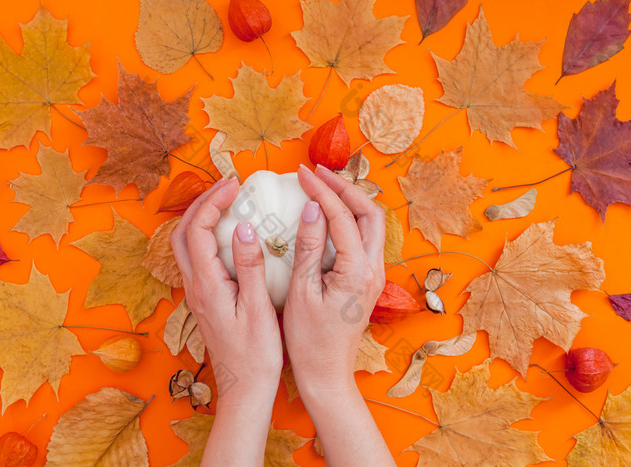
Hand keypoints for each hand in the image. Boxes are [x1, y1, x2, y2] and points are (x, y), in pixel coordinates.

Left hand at [170, 177, 282, 465]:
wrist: (244, 389)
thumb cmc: (256, 356)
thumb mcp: (258, 310)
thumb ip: (249, 268)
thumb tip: (244, 228)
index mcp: (207, 286)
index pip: (198, 231)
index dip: (213, 203)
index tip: (235, 186)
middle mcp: (195, 287)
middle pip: (182, 233)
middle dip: (201, 203)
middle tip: (227, 187)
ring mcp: (197, 294)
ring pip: (185, 245)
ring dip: (200, 218)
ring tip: (225, 202)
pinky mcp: (204, 300)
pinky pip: (195, 258)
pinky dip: (205, 235)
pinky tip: (227, 234)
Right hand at [283, 164, 385, 392]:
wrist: (326, 372)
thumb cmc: (309, 340)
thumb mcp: (302, 292)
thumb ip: (308, 247)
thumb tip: (311, 209)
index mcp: (357, 272)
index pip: (341, 217)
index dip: (321, 191)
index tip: (301, 174)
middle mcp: (373, 270)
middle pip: (369, 213)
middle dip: (344, 187)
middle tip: (317, 173)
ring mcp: (374, 275)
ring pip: (371, 224)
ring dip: (350, 201)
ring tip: (324, 186)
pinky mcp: (367, 280)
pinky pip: (365, 238)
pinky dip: (350, 218)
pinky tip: (328, 215)